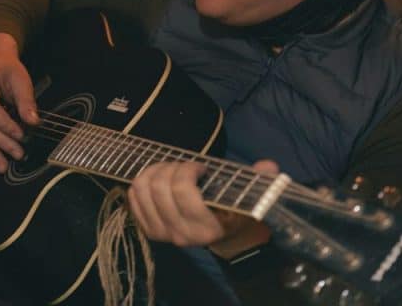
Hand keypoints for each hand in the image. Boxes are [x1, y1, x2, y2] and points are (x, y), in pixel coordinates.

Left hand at [128, 159, 278, 252]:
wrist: (219, 234)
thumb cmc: (232, 210)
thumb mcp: (248, 196)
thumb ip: (260, 181)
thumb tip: (269, 167)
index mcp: (207, 229)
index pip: (184, 193)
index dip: (188, 171)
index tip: (200, 167)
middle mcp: (182, 235)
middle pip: (160, 189)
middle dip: (171, 168)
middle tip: (184, 166)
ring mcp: (163, 235)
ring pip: (143, 190)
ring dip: (154, 171)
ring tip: (170, 170)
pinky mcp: (148, 230)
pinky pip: (133, 198)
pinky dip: (141, 182)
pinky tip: (157, 179)